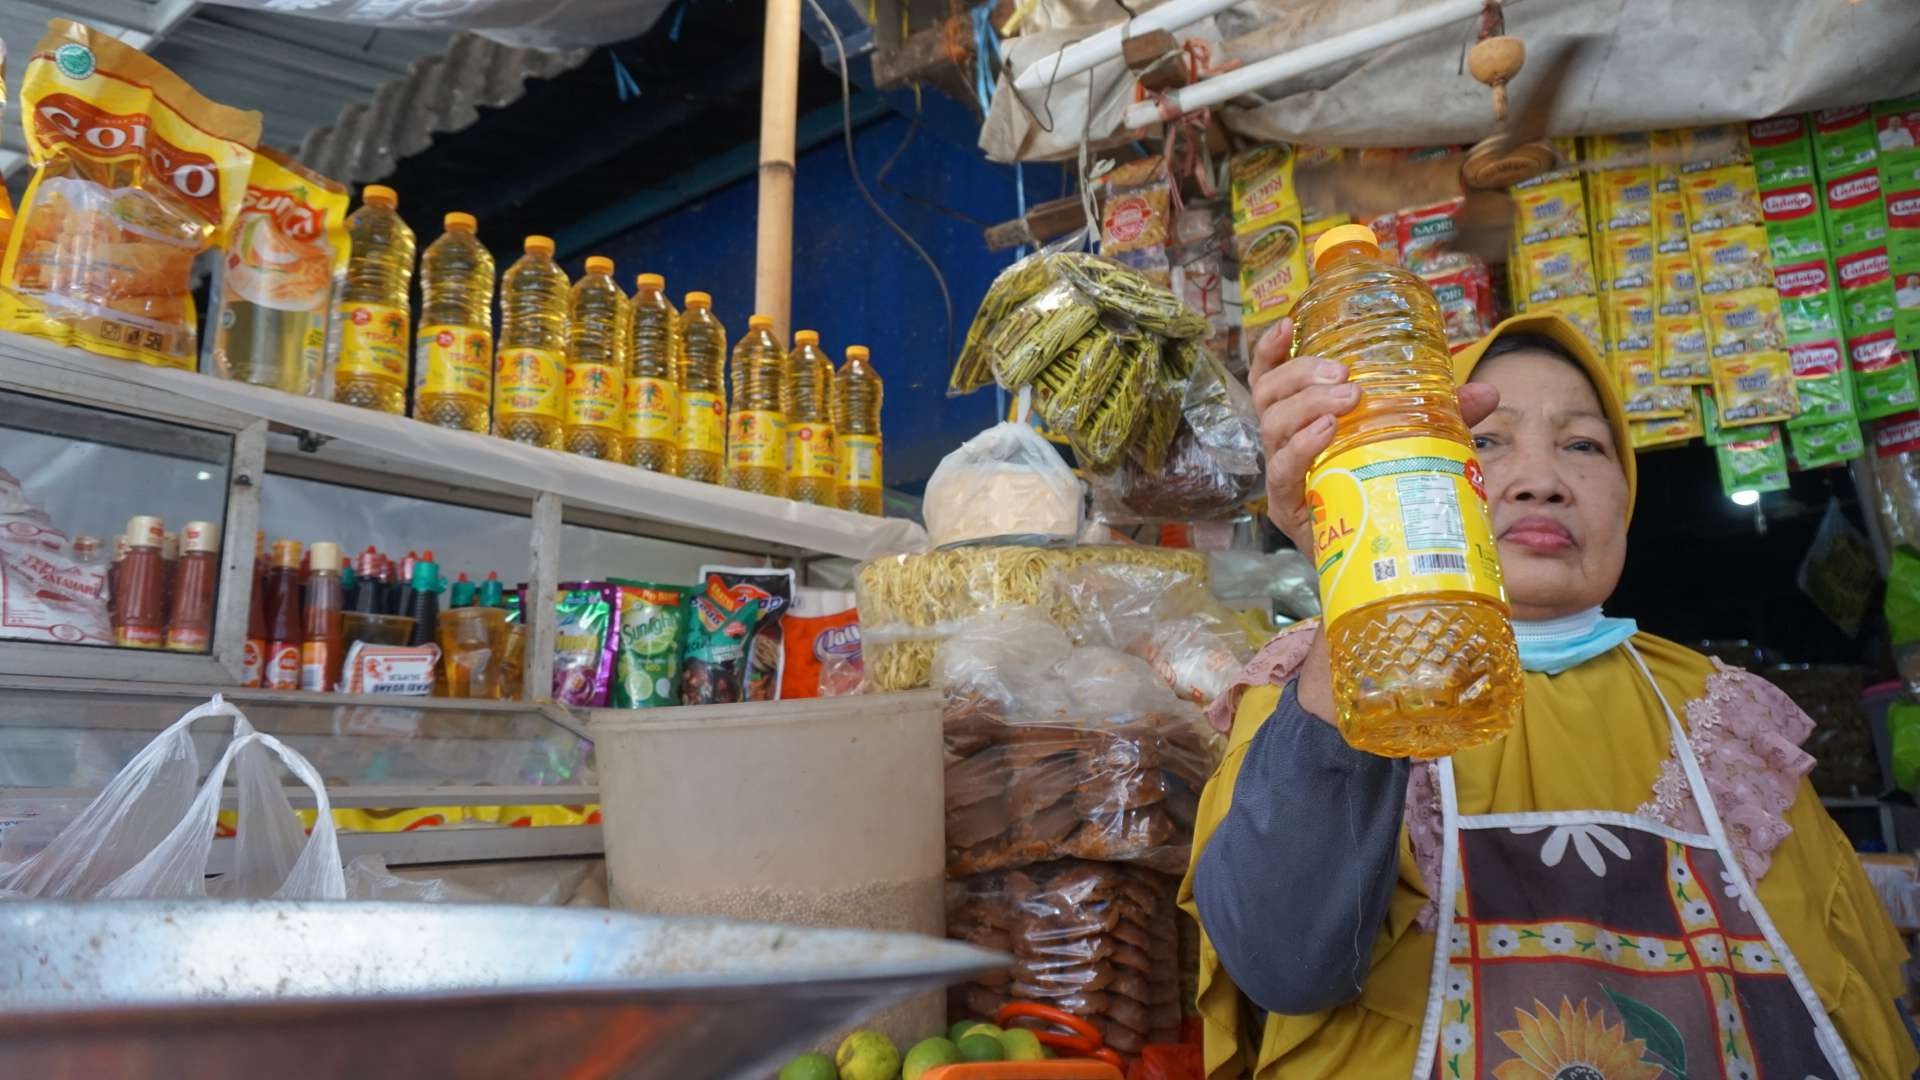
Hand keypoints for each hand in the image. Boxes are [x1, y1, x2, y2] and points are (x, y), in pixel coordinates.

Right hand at [1251, 318, 1499, 555]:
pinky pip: (1282, 471)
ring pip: (1272, 428)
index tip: (1287, 324)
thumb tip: (1487, 390)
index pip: (1270, 380)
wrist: (1380, 563)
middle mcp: (1283, 447)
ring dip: (1306, 405)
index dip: (1271, 351)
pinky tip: (1327, 432)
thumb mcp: (1414, 445)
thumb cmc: (1386, 493)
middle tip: (1342, 373)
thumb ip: (1442, 417)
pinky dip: (1301, 447)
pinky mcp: (1289, 510)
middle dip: (1299, 376)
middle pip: (1268, 397)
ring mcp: (1283, 479)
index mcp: (1301, 423)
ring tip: (1347, 398)